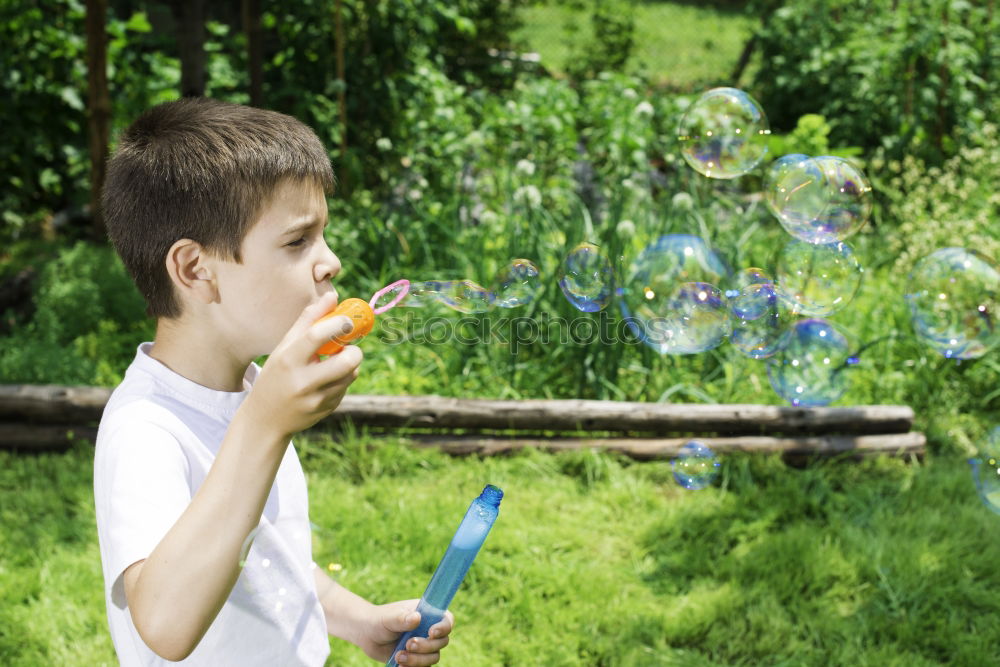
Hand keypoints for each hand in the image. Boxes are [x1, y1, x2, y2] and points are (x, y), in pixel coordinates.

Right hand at [243, 292, 361, 440]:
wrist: (266, 419)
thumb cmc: (276, 374)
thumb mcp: (284, 347)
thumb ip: (308, 321)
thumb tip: (332, 296)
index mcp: (288, 360)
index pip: (317, 336)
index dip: (339, 324)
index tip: (348, 319)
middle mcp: (302, 381)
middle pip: (347, 361)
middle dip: (354, 349)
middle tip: (347, 345)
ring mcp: (316, 399)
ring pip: (351, 374)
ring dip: (349, 364)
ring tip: (333, 362)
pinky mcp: (327, 409)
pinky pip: (346, 387)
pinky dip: (342, 379)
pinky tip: (324, 381)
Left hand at [357, 600, 453, 665]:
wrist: (367, 636)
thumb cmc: (379, 620)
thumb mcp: (389, 618)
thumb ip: (401, 618)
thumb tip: (417, 618)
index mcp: (427, 614)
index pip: (446, 620)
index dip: (444, 627)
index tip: (431, 632)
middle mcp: (428, 629)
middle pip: (442, 642)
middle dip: (426, 646)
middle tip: (408, 644)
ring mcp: (424, 645)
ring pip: (433, 657)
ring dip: (418, 660)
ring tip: (399, 656)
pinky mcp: (417, 659)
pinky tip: (399, 664)